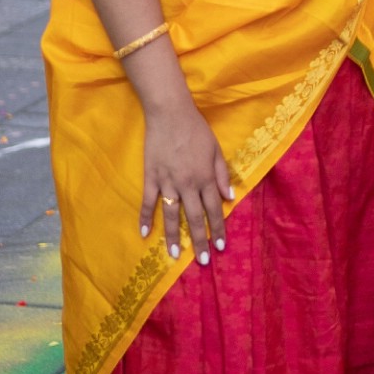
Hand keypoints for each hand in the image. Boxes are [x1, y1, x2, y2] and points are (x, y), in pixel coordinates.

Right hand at [139, 97, 233, 263]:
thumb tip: (229, 198)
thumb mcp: (216, 150)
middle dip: (200, 241)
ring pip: (171, 215)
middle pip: (194, 218)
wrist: (170, 113)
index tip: (221, 247)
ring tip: (175, 256)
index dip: (219, 229)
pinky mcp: (151, 176)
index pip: (214, 210)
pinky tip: (144, 233)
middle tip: (203, 261)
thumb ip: (222, 175)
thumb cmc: (196, 129)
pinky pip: (148, 201)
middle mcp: (188, 184)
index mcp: (206, 178)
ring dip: (173, 237)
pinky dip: (145, 217)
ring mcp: (168, 182)